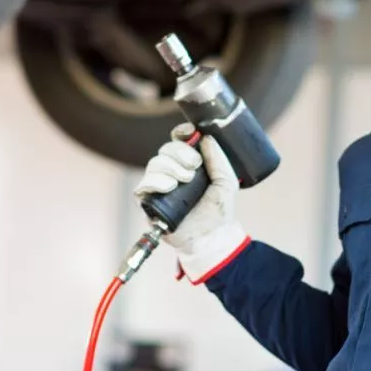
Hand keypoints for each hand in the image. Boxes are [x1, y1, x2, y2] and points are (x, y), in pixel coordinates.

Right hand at [134, 123, 249, 282]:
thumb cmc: (219, 210)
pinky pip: (143, 184)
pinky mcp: (149, 202)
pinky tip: (170, 186)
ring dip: (170, 167)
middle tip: (194, 165)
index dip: (181, 133)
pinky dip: (155, 181)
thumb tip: (206, 138)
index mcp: (189, 163)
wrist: (212, 237)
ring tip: (185, 180)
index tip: (190, 133)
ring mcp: (159, 186)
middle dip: (180, 153)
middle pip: (165, 149)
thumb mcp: (226, 182)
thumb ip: (219, 159)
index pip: (178, 140)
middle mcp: (172, 171)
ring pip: (154, 164)